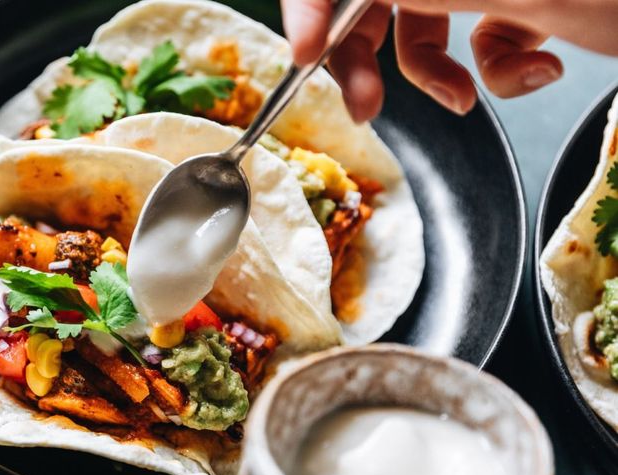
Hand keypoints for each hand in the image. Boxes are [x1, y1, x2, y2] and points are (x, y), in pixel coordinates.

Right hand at [281, 0, 617, 121]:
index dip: (310, 1)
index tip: (299, 52)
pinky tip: (533, 67)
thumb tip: (344, 1)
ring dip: (436, 69)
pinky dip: (495, 64)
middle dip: (368, 49)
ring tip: (470, 98)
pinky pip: (476, 29)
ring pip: (423, 14)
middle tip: (367, 106)